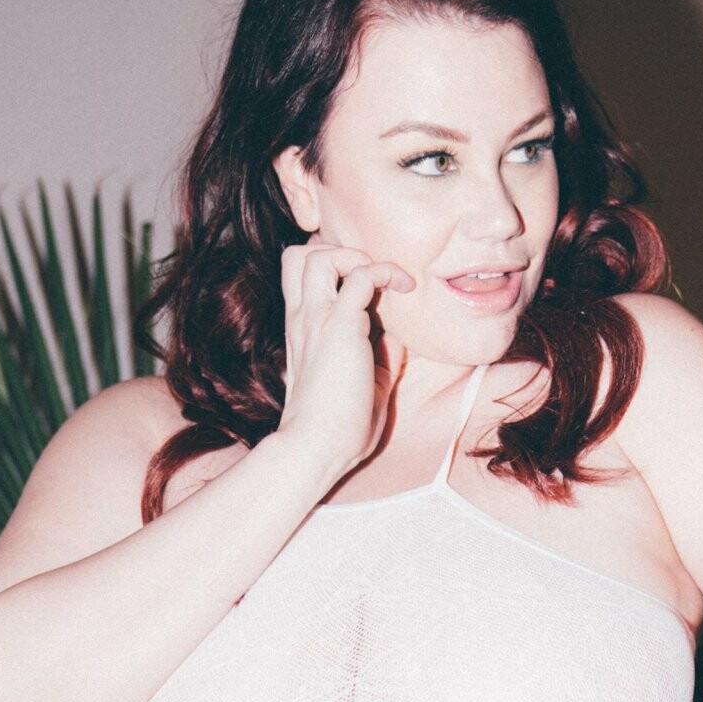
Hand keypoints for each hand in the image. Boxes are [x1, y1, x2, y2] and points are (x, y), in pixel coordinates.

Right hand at [276, 240, 413, 480]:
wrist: (316, 449)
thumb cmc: (337, 430)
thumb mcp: (364, 388)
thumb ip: (379, 359)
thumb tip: (397, 339)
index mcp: (302, 333)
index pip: (304, 280)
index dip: (331, 272)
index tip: (366, 291)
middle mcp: (302, 320)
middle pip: (297, 256)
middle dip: (332, 252)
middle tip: (364, 277)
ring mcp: (317, 320)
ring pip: (317, 254)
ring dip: (353, 256)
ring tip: (379, 279)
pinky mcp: (340, 327)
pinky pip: (361, 277)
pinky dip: (385, 272)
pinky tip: (405, 287)